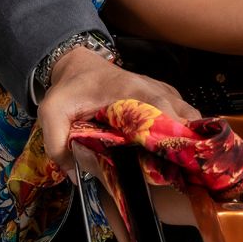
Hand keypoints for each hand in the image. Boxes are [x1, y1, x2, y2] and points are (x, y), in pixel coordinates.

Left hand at [37, 46, 199, 172]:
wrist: (79, 65)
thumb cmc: (70, 88)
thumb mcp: (51, 112)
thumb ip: (57, 143)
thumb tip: (76, 176)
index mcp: (131, 91)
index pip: (164, 112)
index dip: (172, 138)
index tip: (173, 164)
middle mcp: (154, 90)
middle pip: (185, 120)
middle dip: (186, 147)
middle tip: (180, 174)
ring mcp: (164, 92)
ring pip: (190, 119)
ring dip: (188, 142)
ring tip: (182, 169)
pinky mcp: (166, 98)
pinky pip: (185, 117)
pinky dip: (186, 135)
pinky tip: (178, 155)